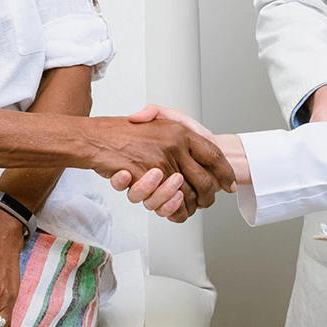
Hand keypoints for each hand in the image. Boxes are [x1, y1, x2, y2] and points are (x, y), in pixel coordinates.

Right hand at [83, 110, 234, 219]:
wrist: (97, 137)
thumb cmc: (127, 130)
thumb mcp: (158, 117)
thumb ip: (179, 125)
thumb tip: (207, 142)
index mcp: (181, 131)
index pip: (214, 155)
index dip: (225, 172)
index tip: (229, 183)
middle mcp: (174, 146)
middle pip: (205, 181)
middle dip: (209, 196)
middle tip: (208, 200)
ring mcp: (160, 164)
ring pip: (187, 195)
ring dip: (190, 205)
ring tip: (188, 204)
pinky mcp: (146, 181)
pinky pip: (166, 203)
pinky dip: (171, 209)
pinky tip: (173, 206)